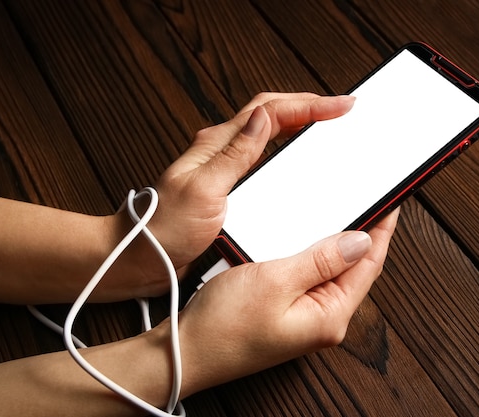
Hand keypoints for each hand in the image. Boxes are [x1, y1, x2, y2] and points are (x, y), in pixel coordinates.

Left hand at [106, 93, 355, 297]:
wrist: (138, 258)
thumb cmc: (162, 229)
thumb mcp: (202, 191)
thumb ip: (234, 154)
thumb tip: (262, 117)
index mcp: (216, 145)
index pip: (270, 111)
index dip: (309, 105)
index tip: (341, 106)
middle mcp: (221, 152)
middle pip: (271, 115)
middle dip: (308, 107)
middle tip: (339, 109)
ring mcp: (223, 169)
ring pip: (267, 134)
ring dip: (297, 125)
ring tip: (325, 127)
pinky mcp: (226, 189)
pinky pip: (261, 160)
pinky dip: (284, 152)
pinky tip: (296, 163)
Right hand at [177, 209, 398, 395]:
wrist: (186, 352)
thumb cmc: (224, 326)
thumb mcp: (275, 281)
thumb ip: (321, 259)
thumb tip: (361, 240)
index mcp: (330, 316)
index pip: (369, 264)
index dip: (383, 229)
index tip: (391, 200)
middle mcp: (322, 319)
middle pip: (353, 268)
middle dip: (362, 233)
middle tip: (368, 199)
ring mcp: (304, 317)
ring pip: (329, 271)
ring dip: (333, 242)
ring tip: (340, 212)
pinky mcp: (285, 312)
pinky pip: (308, 277)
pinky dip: (310, 254)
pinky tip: (303, 238)